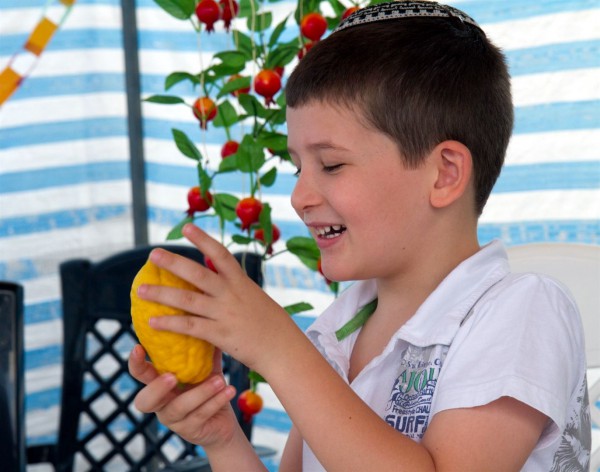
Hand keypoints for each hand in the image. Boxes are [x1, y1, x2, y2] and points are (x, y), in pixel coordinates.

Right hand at [128, 344, 237, 447]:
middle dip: (157, 388)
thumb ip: (202, 348)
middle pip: (144, 401)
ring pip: (179, 407)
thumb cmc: (209, 387)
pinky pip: (201, 415)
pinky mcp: (191, 431)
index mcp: (160, 384)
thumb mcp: (206, 367)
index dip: (135, 363)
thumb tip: (206, 315)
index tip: (138, 347)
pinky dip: (216, 401)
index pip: (140, 374)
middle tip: (173, 376)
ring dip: (200, 393)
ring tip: (219, 380)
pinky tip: (229, 390)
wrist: (223, 422)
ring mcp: (174, 420)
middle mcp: (161, 404)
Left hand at [135, 223, 300, 371]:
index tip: (186, 227)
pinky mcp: (220, 334)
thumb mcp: (256, 299)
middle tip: (152, 254)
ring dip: (161, 295)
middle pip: (197, 273)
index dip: (203, 239)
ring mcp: (225, 313)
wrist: (283, 348)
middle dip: (173, 263)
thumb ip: (237, 289)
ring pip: (187, 300)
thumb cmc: (271, 325)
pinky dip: (170, 324)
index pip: (220, 253)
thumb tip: (220, 280)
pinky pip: (190, 327)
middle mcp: (231, 293)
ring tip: (141, 291)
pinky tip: (153, 322)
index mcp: (241, 282)